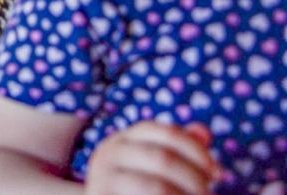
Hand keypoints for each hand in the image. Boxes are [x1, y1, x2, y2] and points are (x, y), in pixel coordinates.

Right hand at [84, 122, 216, 194]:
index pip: (167, 133)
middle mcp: (109, 154)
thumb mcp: (154, 168)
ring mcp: (104, 179)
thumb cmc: (137, 192)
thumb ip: (179, 150)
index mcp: (124, 139)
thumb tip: (203, 133)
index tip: (218, 173)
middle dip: (195, 180)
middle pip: (164, 159)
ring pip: (157, 187)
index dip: (198, 151)